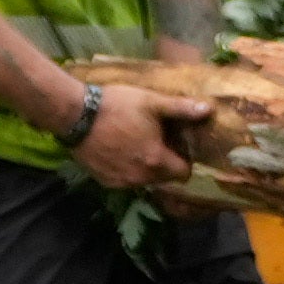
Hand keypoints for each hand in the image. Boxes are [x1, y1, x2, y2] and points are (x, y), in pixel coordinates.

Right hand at [68, 85, 211, 189]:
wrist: (75, 115)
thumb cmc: (116, 106)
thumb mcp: (151, 102)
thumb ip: (181, 109)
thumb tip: (208, 110)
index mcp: (156, 160)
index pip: (183, 173)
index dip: (184, 160)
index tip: (178, 147)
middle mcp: (141, 177)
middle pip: (164, 178)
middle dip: (165, 164)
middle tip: (157, 142)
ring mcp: (121, 182)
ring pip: (144, 180)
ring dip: (144, 167)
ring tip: (136, 145)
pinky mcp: (104, 181)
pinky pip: (124, 180)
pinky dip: (125, 170)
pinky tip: (119, 151)